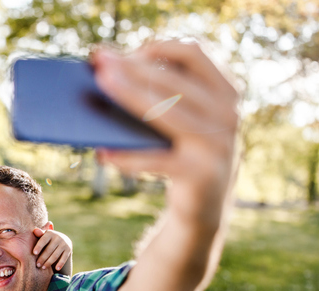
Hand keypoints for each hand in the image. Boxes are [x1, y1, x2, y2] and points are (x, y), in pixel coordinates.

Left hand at [32, 227, 71, 271]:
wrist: (62, 239)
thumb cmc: (48, 239)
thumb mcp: (44, 236)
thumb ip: (39, 234)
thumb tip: (35, 230)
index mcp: (50, 233)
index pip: (43, 240)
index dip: (39, 246)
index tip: (34, 253)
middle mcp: (58, 237)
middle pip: (49, 249)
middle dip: (42, 258)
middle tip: (37, 265)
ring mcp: (64, 243)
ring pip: (55, 255)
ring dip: (49, 262)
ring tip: (43, 268)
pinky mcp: (68, 249)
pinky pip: (64, 258)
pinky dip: (60, 263)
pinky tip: (56, 269)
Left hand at [93, 40, 239, 223]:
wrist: (205, 207)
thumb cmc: (183, 153)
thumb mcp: (183, 121)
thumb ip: (162, 95)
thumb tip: (108, 71)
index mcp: (225, 92)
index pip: (194, 53)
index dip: (159, 47)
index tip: (127, 54)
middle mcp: (227, 114)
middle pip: (173, 79)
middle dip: (133, 67)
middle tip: (100, 63)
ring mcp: (216, 144)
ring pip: (165, 112)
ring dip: (129, 96)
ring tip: (99, 89)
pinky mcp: (199, 173)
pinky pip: (154, 159)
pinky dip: (126, 156)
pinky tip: (103, 152)